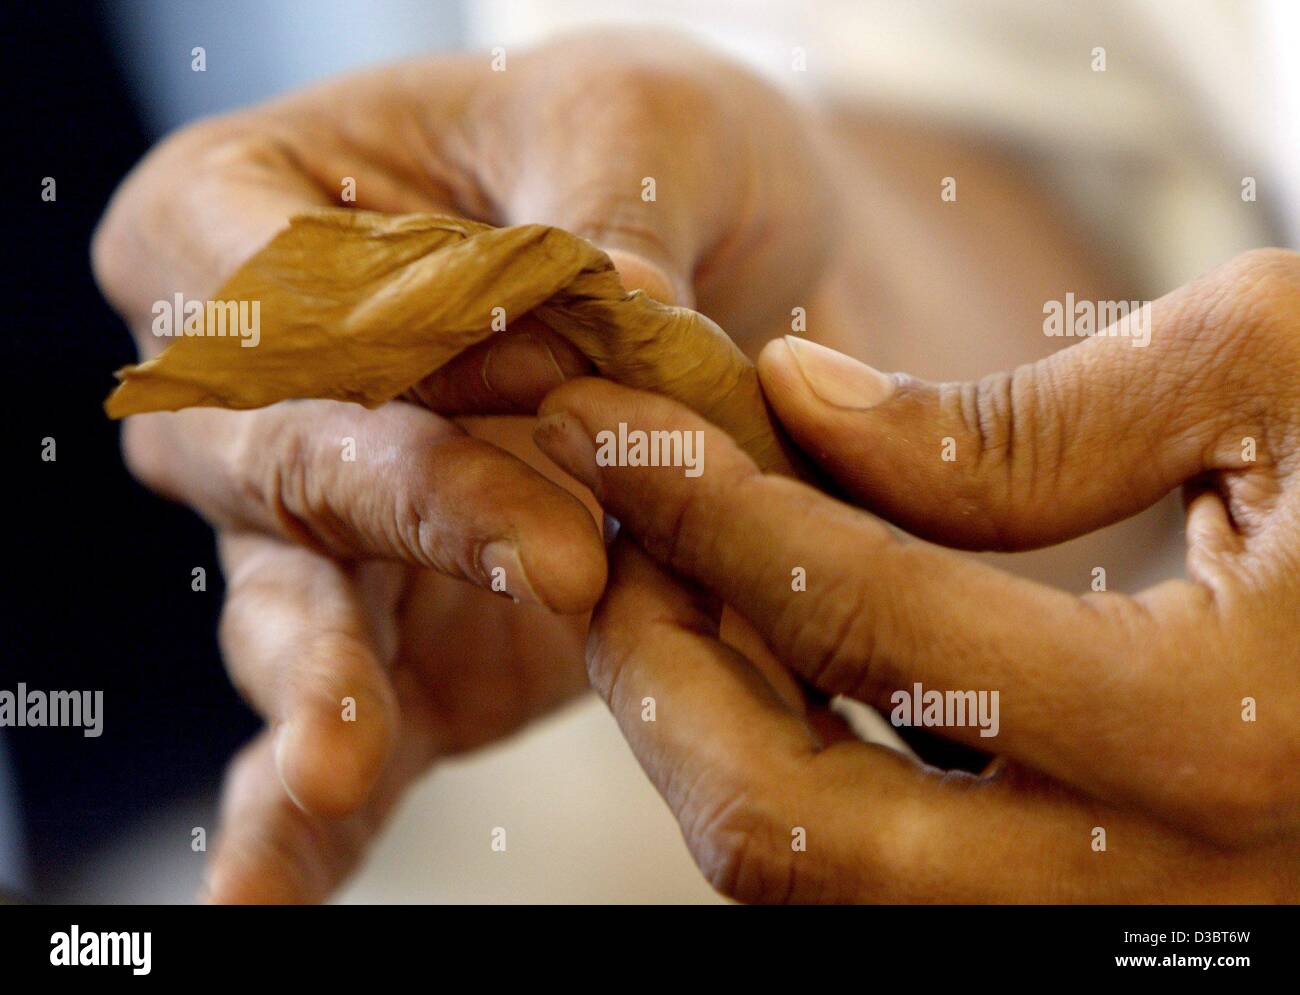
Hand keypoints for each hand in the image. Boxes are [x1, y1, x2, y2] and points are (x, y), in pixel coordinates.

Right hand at [90, 31, 829, 901]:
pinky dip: (309, 822)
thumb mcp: (642, 117)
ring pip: (289, 613)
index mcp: (253, 212)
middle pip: (279, 451)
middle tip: (560, 551)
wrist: (729, 265)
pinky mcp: (407, 643)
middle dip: (412, 504)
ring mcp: (323, 532)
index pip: (271, 275)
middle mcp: (259, 389)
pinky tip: (267, 899)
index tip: (544, 334)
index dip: (392, 321)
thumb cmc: (653, 153)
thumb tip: (616, 307)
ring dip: (323, 684)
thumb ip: (607, 207)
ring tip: (340, 754)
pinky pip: (344, 733)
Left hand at [534, 249, 1299, 901]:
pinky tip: (779, 658)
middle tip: (612, 544)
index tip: (623, 432)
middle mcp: (1170, 893)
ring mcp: (1139, 938)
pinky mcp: (1117, 923)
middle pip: (798, 835)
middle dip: (661, 676)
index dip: (714, 511)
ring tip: (670, 593)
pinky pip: (895, 878)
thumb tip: (806, 412)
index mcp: (1225, 733)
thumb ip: (1019, 423)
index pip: (870, 619)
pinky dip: (801, 770)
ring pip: (827, 885)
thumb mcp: (1282, 375)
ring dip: (712, 736)